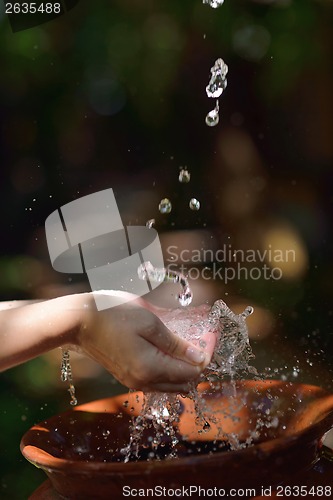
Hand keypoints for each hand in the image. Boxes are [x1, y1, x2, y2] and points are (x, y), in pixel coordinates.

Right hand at [76, 293, 215, 392]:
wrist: (79, 322)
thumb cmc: (114, 315)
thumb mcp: (150, 322)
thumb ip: (176, 343)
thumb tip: (199, 358)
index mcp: (151, 369)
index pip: (190, 374)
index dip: (204, 359)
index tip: (209, 341)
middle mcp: (143, 382)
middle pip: (182, 385)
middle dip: (195, 368)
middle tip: (200, 344)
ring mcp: (133, 381)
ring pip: (169, 385)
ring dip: (182, 371)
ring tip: (186, 348)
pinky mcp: (126, 377)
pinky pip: (155, 382)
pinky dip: (167, 372)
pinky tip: (168, 354)